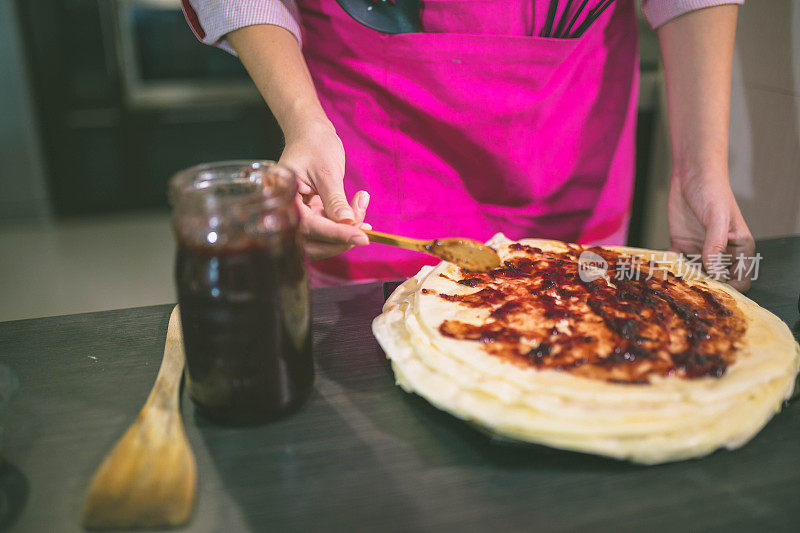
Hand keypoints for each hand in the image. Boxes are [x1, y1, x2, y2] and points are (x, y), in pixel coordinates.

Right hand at [280, 119, 370, 259]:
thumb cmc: (314, 145)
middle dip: (342, 237)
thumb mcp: (326, 171)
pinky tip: (359, 207)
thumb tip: (348, 223)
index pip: (309, 226)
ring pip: (322, 240)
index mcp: (281, 199)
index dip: (336, 233)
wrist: (311, 133)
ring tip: (361, 205)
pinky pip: (328, 229)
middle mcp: (286, 213)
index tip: (362, 237)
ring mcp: (299, 215)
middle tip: (365, 225)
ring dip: (346, 231)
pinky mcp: (311, 214)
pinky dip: (345, 224)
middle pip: (312, 242)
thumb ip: (335, 199)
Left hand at [667, 170, 754, 290]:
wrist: (691, 175)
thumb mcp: (717, 218)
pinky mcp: (682, 247)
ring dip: (683, 279)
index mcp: (739, 249)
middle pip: (715, 282)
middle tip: (686, 286)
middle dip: (702, 287)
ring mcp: (700, 251)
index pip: (740, 280)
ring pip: (693, 275)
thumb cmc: (713, 191)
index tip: (711, 288)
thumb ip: (716, 245)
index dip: (728, 288)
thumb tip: (716, 273)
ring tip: (672, 278)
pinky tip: (662, 265)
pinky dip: (669, 268)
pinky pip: (676, 264)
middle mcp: (721, 254)